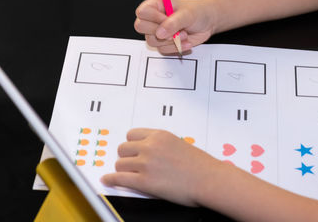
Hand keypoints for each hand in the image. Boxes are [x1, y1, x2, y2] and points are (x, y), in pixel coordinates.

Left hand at [101, 128, 221, 206]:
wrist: (209, 180)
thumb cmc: (201, 166)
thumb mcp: (180, 145)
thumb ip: (162, 145)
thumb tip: (149, 151)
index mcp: (159, 136)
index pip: (132, 135)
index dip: (131, 144)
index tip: (130, 150)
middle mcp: (150, 146)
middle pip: (123, 148)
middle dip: (126, 157)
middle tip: (130, 164)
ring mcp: (145, 164)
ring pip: (120, 163)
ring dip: (122, 169)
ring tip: (126, 174)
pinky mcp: (144, 181)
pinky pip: (119, 178)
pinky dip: (111, 179)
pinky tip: (108, 180)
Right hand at [134, 0, 217, 53]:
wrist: (207, 23)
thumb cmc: (197, 13)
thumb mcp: (187, 14)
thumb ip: (173, 22)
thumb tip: (160, 33)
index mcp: (156, 4)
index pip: (142, 12)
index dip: (154, 18)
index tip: (168, 20)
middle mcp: (153, 17)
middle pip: (140, 26)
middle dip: (160, 31)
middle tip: (176, 31)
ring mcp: (157, 31)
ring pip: (151, 41)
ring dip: (170, 41)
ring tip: (185, 35)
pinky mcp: (163, 43)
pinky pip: (162, 50)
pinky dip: (175, 48)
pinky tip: (186, 42)